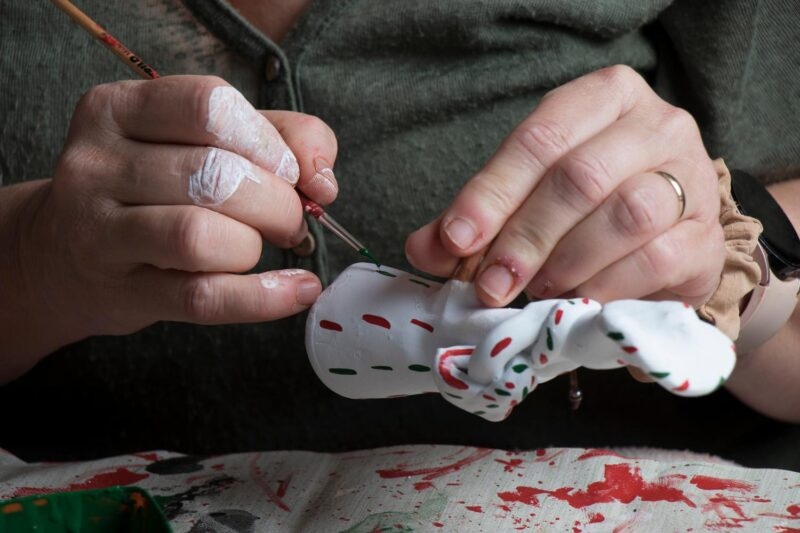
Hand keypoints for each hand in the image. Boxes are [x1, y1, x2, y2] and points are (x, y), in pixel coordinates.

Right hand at [4, 75, 337, 365]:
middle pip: (214, 174)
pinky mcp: (120, 291)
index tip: (292, 172)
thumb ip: (276, 137)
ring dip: (256, 246)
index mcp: (119, 108)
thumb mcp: (202, 142)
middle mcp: (98, 164)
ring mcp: (99, 230)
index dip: (269, 142)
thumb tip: (322, 178)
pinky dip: (264, 298)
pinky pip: (202, 298)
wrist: (65, 257)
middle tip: (289, 220)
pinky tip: (298, 290)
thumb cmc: (152, 190)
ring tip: (264, 248)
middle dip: (277, 203)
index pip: (211, 106)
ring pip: (201, 237)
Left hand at [406, 65, 724, 308]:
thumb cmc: (586, 208)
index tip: (457, 240)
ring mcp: (692, 177)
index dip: (492, 192)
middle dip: (525, 237)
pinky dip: (607, 287)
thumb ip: (476, 220)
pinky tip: (579, 300)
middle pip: (581, 177)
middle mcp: (655, 125)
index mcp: (602, 98)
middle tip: (490, 283)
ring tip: (537, 290)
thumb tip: (424, 248)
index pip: (539, 138)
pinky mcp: (707, 235)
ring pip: (626, 214)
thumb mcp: (527, 198)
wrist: (665, 237)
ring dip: (567, 262)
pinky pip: (657, 260)